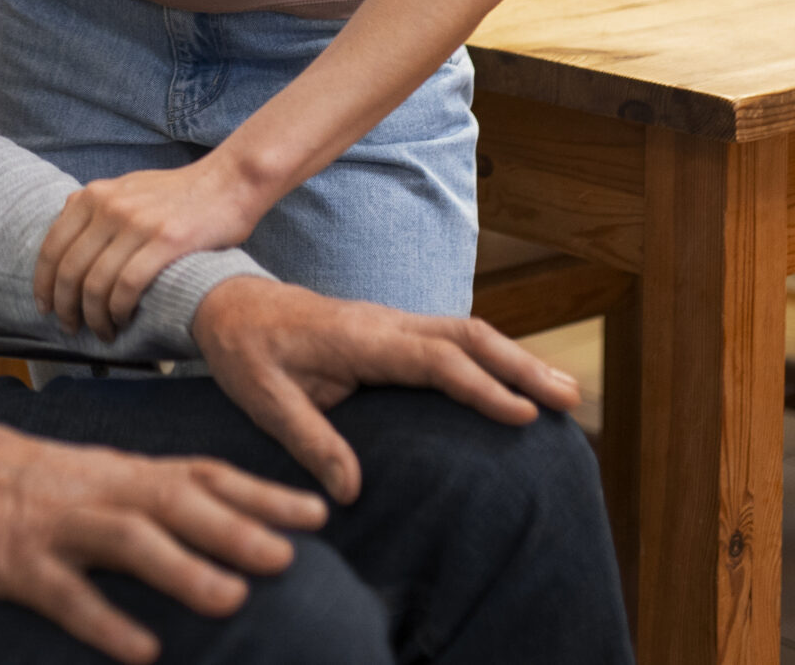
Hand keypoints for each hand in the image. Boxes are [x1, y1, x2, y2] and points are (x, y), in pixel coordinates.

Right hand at [0, 410, 326, 663]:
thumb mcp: (99, 477)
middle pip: (175, 502)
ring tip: (230, 601)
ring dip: (181, 569)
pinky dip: (105, 621)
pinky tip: (141, 650)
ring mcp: (59, 526)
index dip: (262, 494)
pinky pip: (66, 594)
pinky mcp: (20, 564)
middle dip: (234, 529)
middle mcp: (100, 491)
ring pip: (127, 540)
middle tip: (288, 558)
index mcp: (124, 472)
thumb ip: (156, 497)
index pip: (204, 475)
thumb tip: (233, 525)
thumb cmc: (31, 481)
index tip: (318, 513)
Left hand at [36, 154, 266, 340]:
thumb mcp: (127, 189)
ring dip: (94, 317)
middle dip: (66, 308)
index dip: (43, 283)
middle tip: (71, 328)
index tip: (45, 307)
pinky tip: (124, 320)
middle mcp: (109, 207)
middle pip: (70, 271)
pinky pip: (127, 286)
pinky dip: (120, 310)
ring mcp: (137, 223)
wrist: (229, 181)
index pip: (52, 247)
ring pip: (96, 284)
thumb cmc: (179, 193)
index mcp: (94, 195)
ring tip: (102, 332)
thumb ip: (97, 208)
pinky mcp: (166, 241)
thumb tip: (67, 233)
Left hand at [190, 276, 581, 502]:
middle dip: (521, 366)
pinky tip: (517, 380)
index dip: (481, 386)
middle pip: (468, 335)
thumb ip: (309, 440)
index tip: (522, 414)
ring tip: (563, 392)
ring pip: (467, 332)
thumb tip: (350, 491)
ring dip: (516, 358)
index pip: (434, 360)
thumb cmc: (244, 353)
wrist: (225, 303)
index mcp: (358, 339)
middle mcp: (384, 323)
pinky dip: (493, 355)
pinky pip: (452, 338)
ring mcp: (392, 322)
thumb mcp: (264, 400)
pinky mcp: (392, 330)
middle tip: (569, 399)